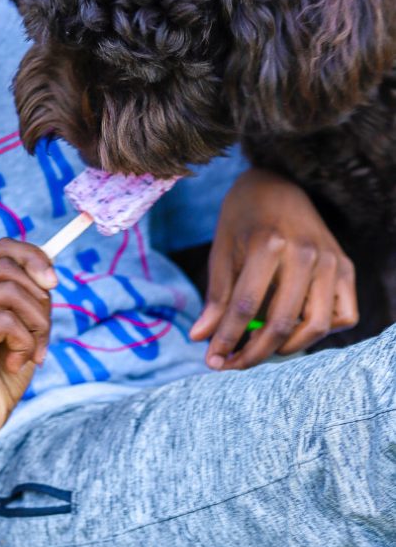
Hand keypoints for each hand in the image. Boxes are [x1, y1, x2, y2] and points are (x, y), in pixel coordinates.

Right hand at [0, 238, 55, 463]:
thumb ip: (28, 297)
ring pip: (10, 292)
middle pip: (8, 268)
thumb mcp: (20, 329)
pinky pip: (6, 322)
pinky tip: (16, 364)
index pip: (1, 248)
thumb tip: (50, 269)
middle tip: (42, 337)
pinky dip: (24, 343)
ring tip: (32, 354)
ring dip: (36, 324)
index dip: (33, 256)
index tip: (53, 282)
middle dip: (40, 301)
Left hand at [189, 168, 357, 369]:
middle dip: (252, 353)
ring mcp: (331, 261)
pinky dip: (320, 332)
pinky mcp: (345, 267)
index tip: (211, 360)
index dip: (226, 338)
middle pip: (281, 323)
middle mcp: (305, 253)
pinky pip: (343, 315)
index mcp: (269, 244)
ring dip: (286, 348)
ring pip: (316, 326)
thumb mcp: (222, 250)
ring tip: (260, 349)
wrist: (277, 182)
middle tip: (231, 364)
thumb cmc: (243, 217)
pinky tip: (294, 329)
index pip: (246, 306)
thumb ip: (216, 296)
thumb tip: (199, 339)